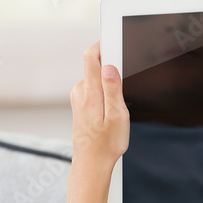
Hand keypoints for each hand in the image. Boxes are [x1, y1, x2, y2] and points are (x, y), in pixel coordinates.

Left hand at [70, 41, 129, 170]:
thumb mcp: (117, 116)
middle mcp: (81, 90)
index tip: (115, 41)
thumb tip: (109, 66)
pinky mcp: (80, 102)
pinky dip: (103, 95)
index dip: (103, 45)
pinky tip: (108, 113)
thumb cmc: (107, 143)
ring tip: (116, 109)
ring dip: (108, 87)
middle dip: (112, 72)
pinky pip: (94, 89)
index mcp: (91, 91)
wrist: (92, 161)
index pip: (91, 56)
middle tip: (124, 91)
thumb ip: (112, 89)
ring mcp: (78, 96)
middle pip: (96, 66)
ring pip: (96, 79)